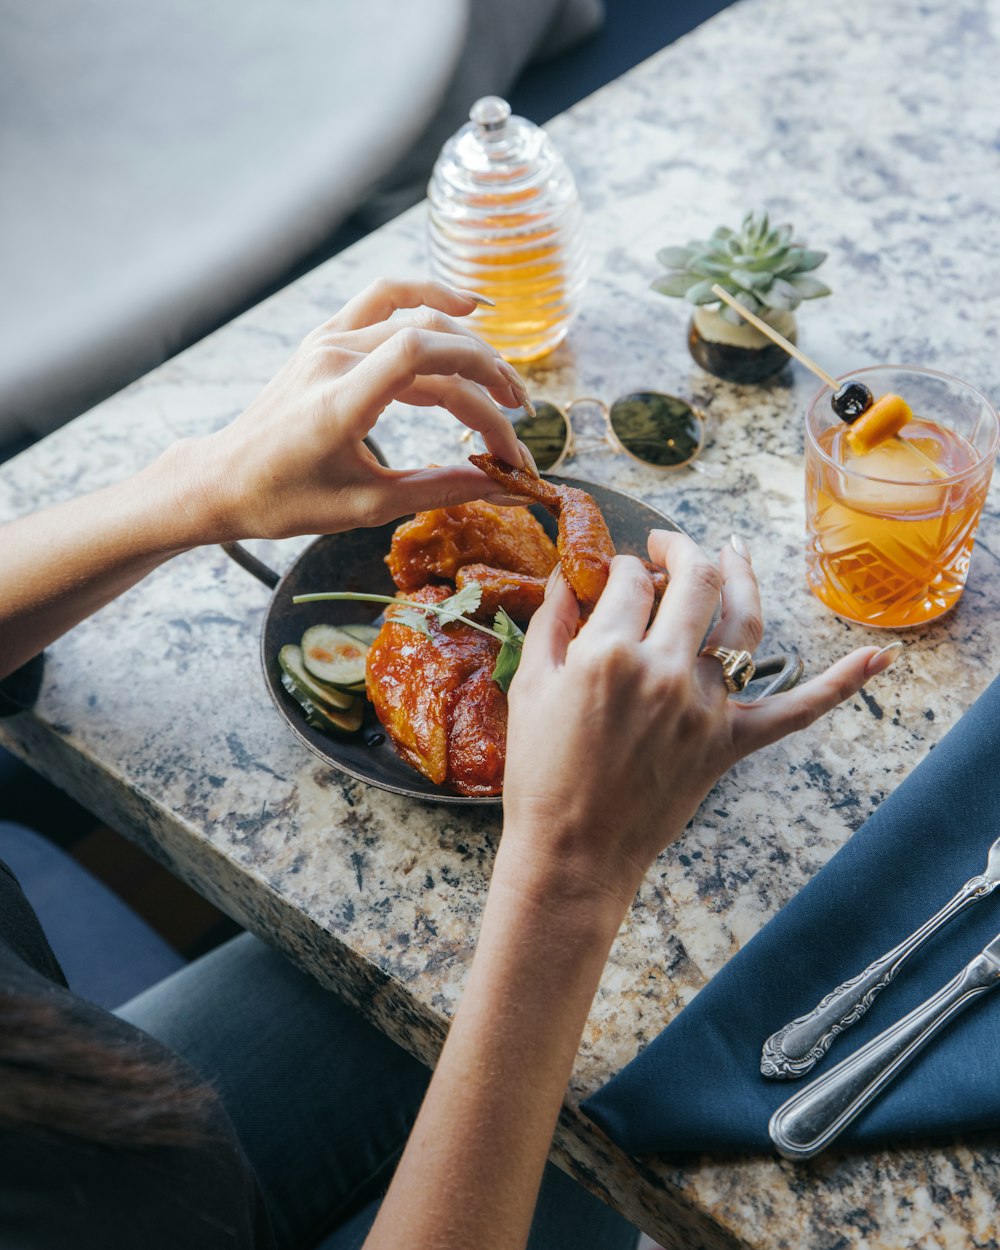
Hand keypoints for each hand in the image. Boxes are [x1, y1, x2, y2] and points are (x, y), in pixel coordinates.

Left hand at [187, 278, 530, 541]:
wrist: (223, 479)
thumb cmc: (286, 501)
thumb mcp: (366, 505)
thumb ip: (439, 489)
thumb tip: (502, 486)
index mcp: (340, 400)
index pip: (424, 357)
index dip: (480, 389)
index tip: (508, 437)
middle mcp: (334, 356)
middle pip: (432, 339)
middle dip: (487, 375)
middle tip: (519, 414)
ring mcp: (328, 340)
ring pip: (416, 314)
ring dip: (468, 341)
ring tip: (502, 379)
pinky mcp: (326, 337)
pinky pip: (385, 298)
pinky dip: (428, 299)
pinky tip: (464, 308)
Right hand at [501, 531, 896, 909]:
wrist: (574, 851)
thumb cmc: (541, 774)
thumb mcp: (530, 688)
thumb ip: (551, 624)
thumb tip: (569, 578)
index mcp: (609, 654)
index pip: (631, 579)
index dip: (624, 566)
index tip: (618, 574)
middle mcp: (666, 672)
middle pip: (697, 582)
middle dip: (683, 550)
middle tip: (667, 547)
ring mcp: (706, 707)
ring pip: (744, 623)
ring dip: (743, 576)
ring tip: (734, 550)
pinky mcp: (730, 743)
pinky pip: (796, 711)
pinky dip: (840, 685)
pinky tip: (878, 659)